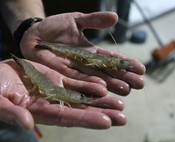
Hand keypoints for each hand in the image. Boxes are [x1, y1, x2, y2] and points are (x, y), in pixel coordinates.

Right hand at [0, 59, 125, 129]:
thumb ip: (10, 113)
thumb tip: (27, 124)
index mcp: (38, 112)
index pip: (65, 118)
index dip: (85, 120)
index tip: (106, 122)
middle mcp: (51, 103)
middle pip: (79, 111)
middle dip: (101, 114)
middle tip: (122, 117)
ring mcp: (54, 90)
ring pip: (81, 97)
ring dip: (101, 101)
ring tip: (120, 103)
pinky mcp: (55, 78)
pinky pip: (75, 82)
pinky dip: (89, 85)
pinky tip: (104, 86)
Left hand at [20, 11, 144, 95]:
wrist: (33, 34)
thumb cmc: (54, 27)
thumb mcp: (76, 20)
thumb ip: (94, 21)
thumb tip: (115, 17)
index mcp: (90, 51)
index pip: (111, 58)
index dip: (125, 63)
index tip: (141, 69)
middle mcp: (84, 63)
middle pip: (106, 71)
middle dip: (123, 78)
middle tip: (139, 85)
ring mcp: (73, 70)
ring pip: (95, 78)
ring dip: (110, 84)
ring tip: (126, 90)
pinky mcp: (61, 74)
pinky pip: (76, 80)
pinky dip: (89, 85)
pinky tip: (102, 89)